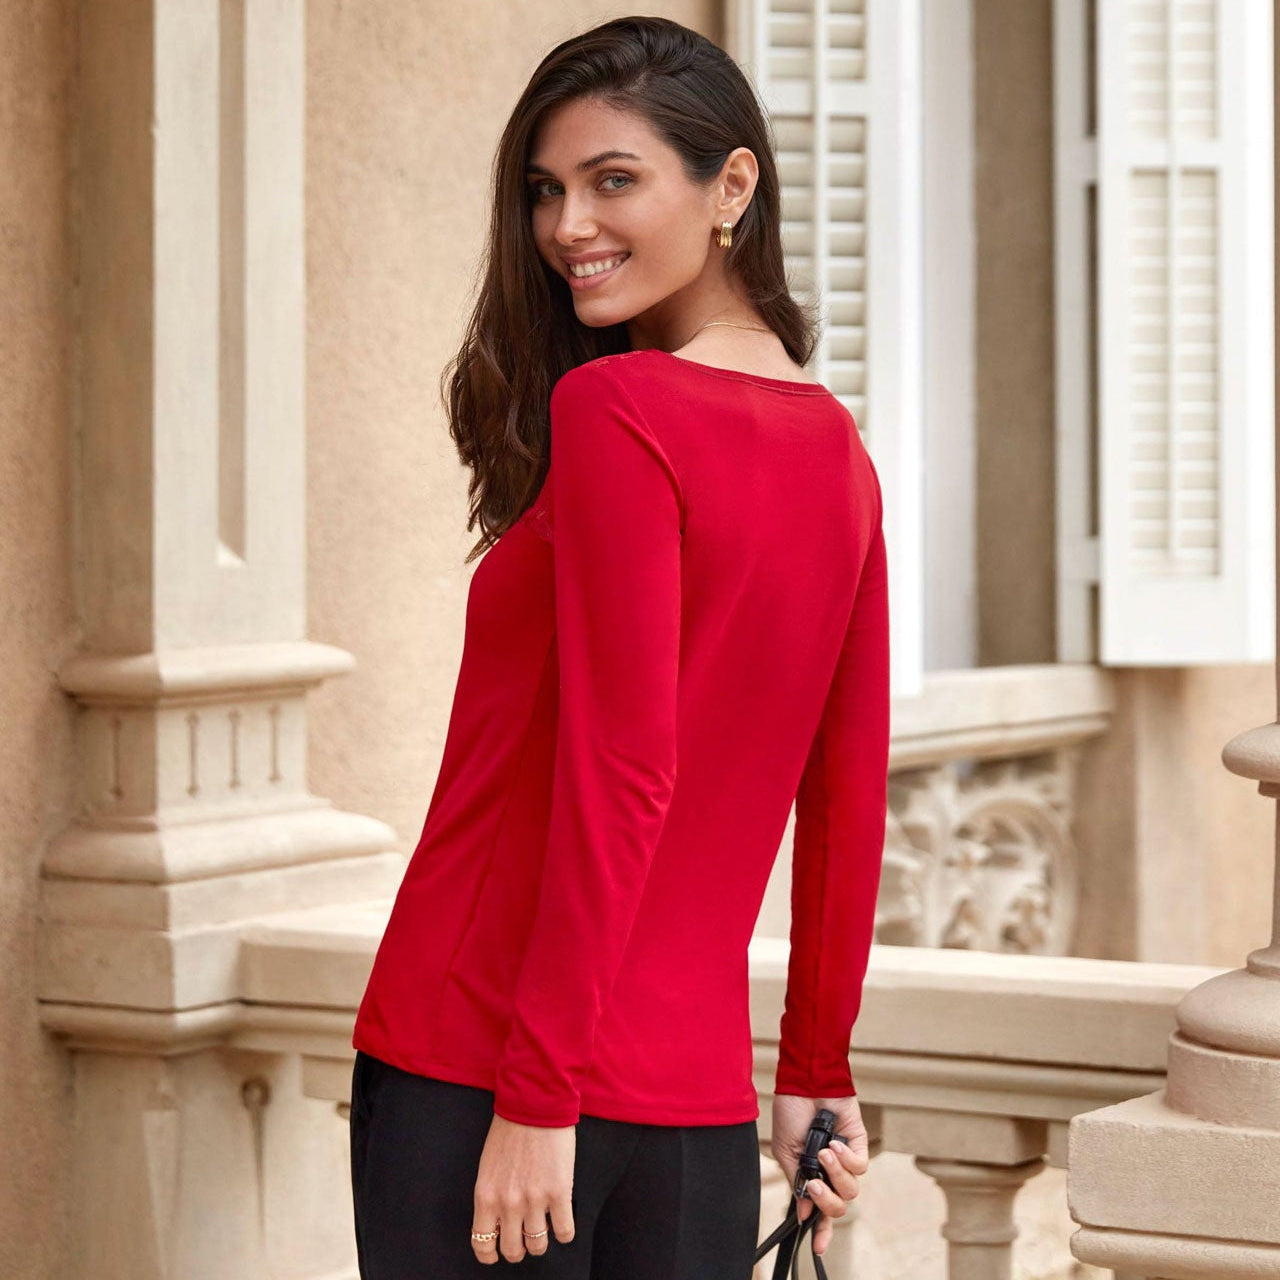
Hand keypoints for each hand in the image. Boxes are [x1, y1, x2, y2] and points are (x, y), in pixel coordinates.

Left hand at [471, 1113, 576, 1264]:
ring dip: (541, 1240)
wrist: (535, 1104)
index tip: (496, 1253)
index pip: (481, 1244)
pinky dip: (564, 1232)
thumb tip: (499, 1220)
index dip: (490, 1255)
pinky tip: (563, 1222)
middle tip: (524, 1239)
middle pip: (513, 1251)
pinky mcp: (559, 1192)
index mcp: (485, 1196)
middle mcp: (508, 1203)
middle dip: (519, 1249)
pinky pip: (564, 1231)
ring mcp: (534, 1200)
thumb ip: (492, 1195)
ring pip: (538, 1245)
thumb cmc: (510, 1129)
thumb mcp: (488, 1166)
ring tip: (544, 1227)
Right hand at [770, 1094, 869, 1257]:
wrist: (804, 1085)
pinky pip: (860, 1167)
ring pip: (851, 1189)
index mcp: (812, 1177)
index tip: (819, 1248)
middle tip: (814, 1184)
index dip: (821, 1231)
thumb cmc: (792, 1114)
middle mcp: (831, 1173)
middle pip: (839, 1206)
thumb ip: (797, 1182)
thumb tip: (804, 1212)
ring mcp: (847, 1160)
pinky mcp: (860, 1145)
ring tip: (823, 1151)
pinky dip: (847, 1159)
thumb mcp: (786, 1152)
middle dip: (827, 1201)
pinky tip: (834, 1144)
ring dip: (835, 1173)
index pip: (820, 1211)